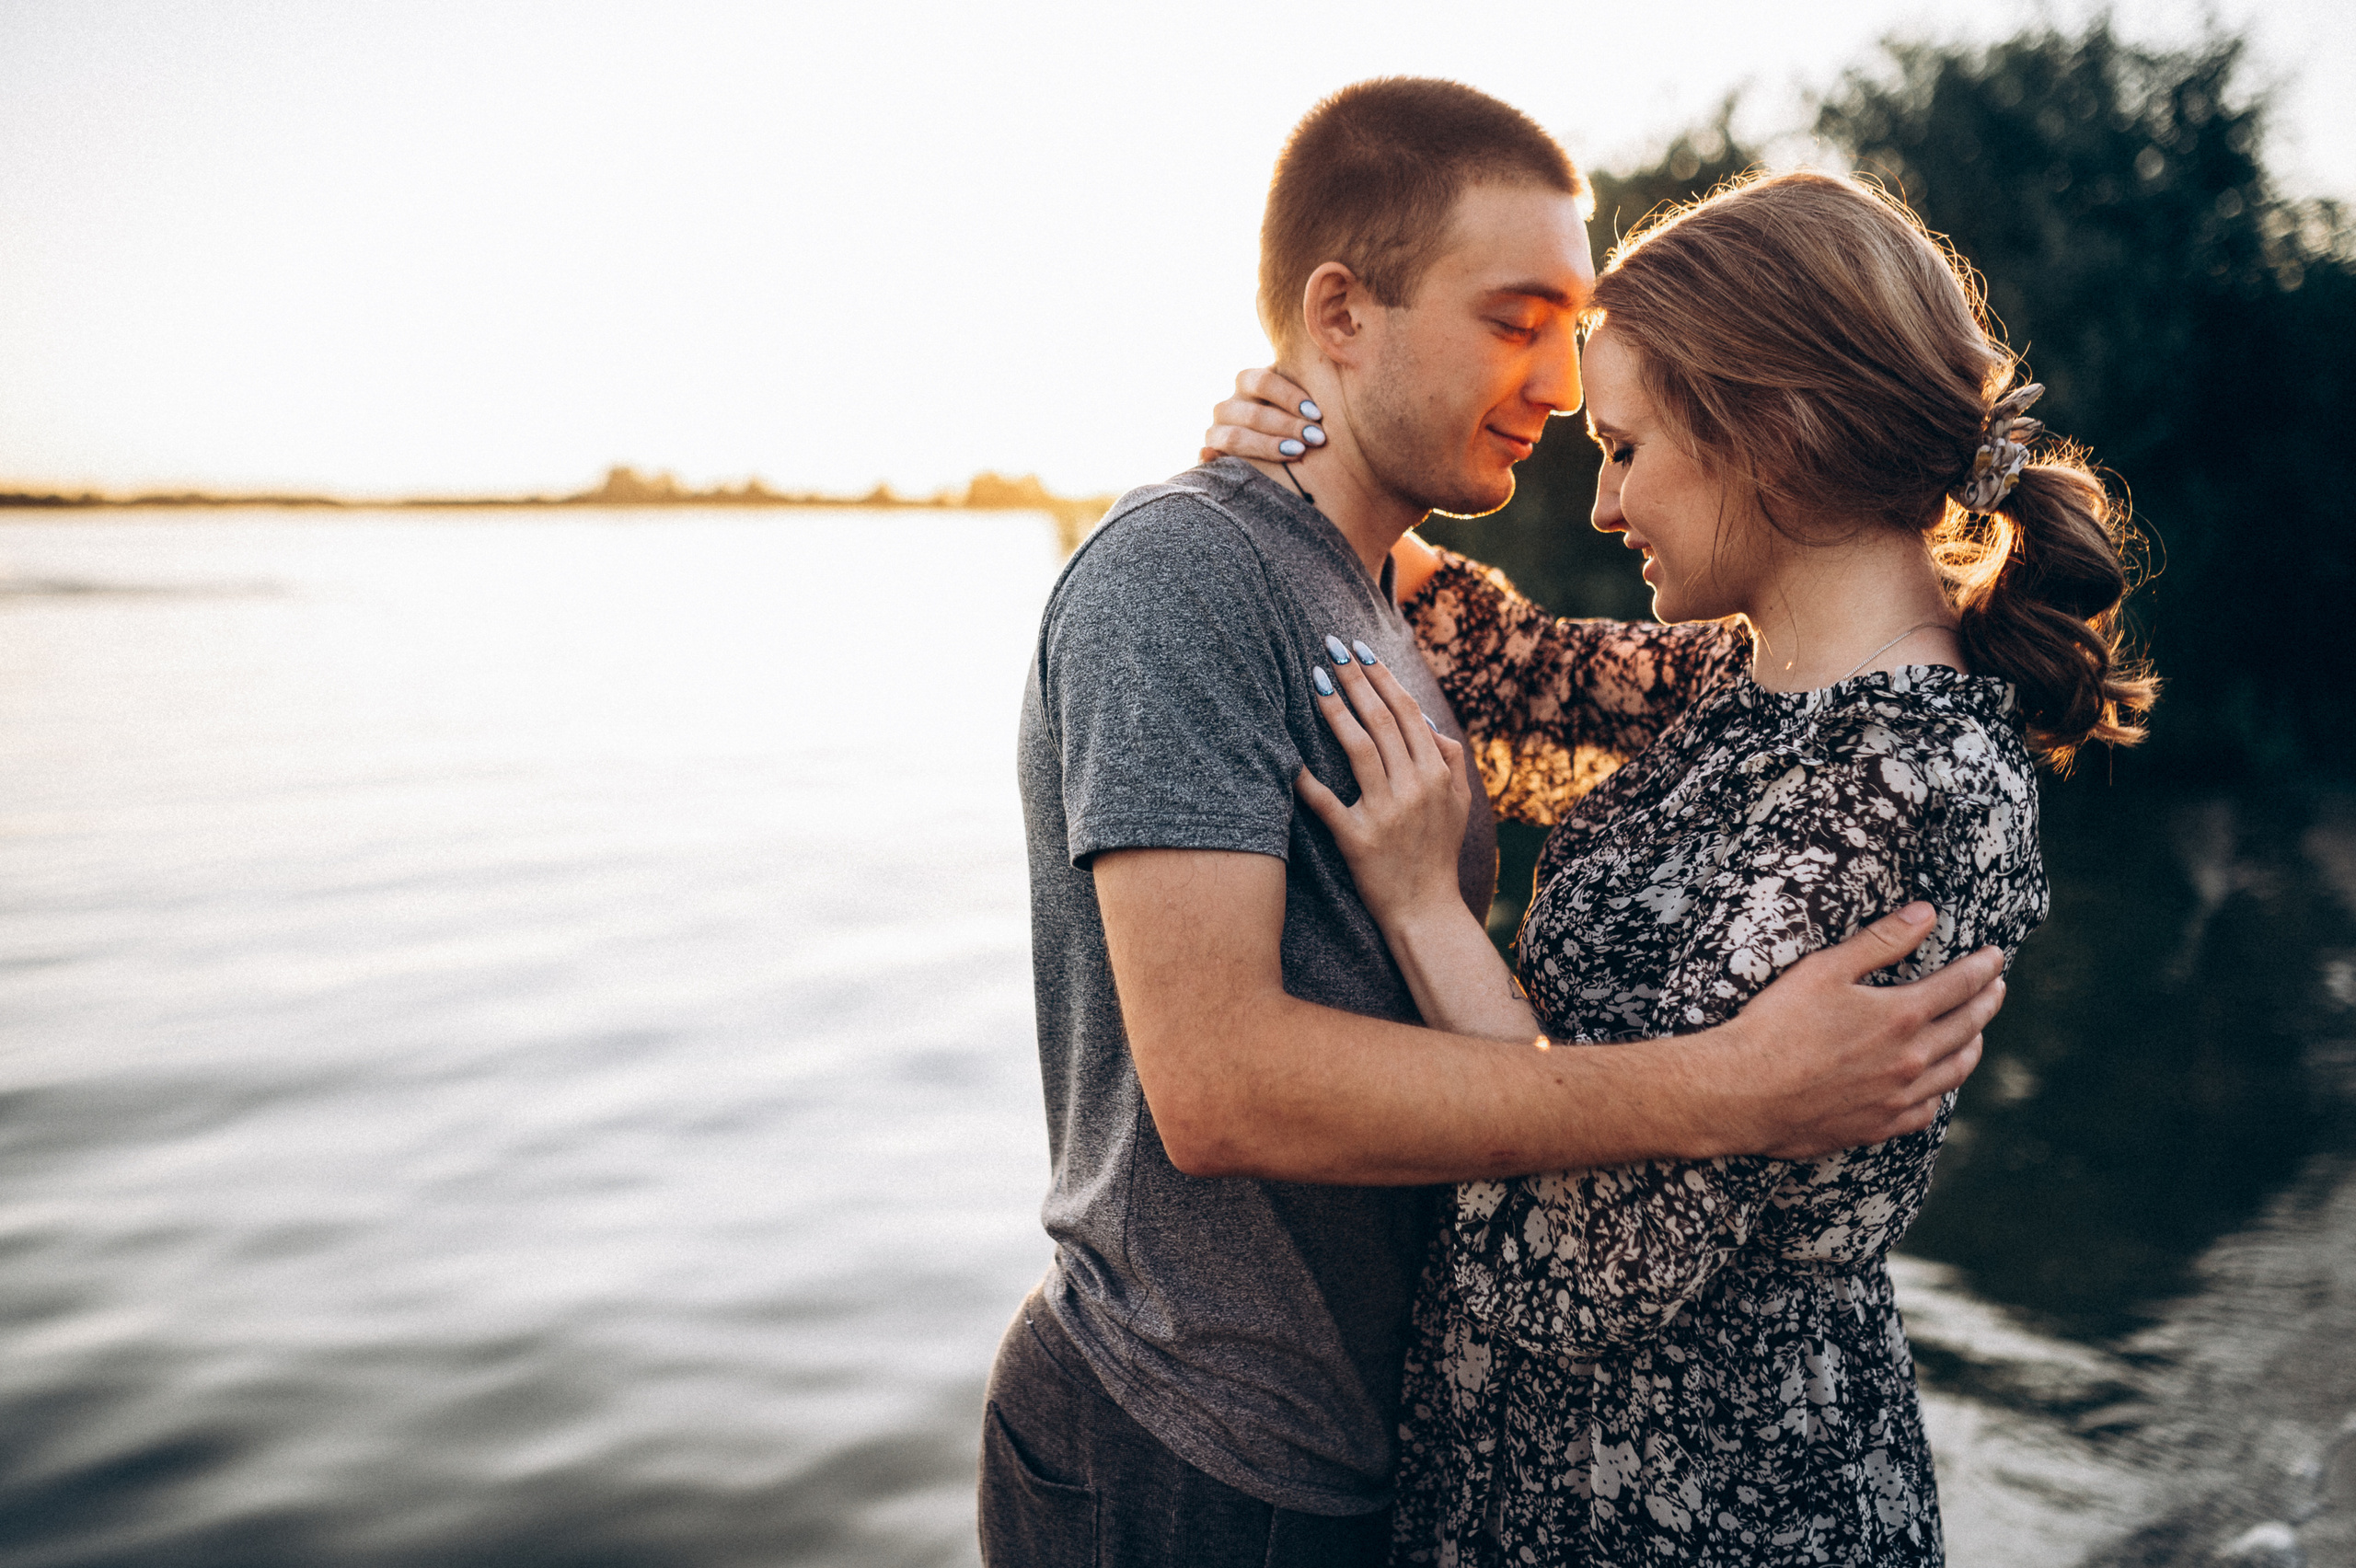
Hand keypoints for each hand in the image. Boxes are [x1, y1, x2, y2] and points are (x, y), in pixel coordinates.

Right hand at [1200, 367, 1325, 464]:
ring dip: (1267, 447)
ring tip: (1298, 453)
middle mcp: (1229, 405)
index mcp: (1249, 383)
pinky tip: (1225, 461)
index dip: (1290, 397)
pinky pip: (1207, 458)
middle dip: (1288, 426)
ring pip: (1233, 438)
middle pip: (1253, 414)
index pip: (1263, 382)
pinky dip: (1212, 459)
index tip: (1318, 415)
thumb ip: (1313, 381)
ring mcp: (1216, 432)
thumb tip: (1338, 356)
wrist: (1285, 457)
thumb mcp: (1305, 401)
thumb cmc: (1304, 422)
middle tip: (1317, 438)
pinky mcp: (1211, 456)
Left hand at [1292, 640, 1470, 929]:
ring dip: (1335, 710)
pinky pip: (1327, 803)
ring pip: (1357, 749)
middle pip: (1381, 720)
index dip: (1383, 676)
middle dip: (1356, 679)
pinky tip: (1288, 756)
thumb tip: (1427, 723)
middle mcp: (1414, 788)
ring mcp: (1386, 813)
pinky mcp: (1357, 840)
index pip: (1407, 712)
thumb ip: (1451, 759)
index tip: (1361, 649)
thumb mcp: (1458, 804)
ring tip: (1316, 680)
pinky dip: (1307, 780)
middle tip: (1332, 647)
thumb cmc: (1437, 854)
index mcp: (1437, 774)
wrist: (1427, 912)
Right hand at [1711, 903, 2004, 1158]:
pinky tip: (1935, 1085)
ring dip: (1972, 1047)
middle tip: (1997, 988)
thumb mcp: (1824, 969)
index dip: (1982, 968)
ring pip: (1955, 1072)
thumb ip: (1880, 941)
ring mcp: (1897, 1098)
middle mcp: (1910, 1060)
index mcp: (1901, 1015)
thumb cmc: (1776, 1025)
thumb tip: (1925, 914)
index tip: (1995, 957)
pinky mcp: (1877, 1126)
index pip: (1960, 985)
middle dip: (1986, 1002)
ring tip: (1977, 1034)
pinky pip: (1926, 1110)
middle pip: (1967, 1027)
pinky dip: (1939, 1092)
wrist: (1743, 1093)